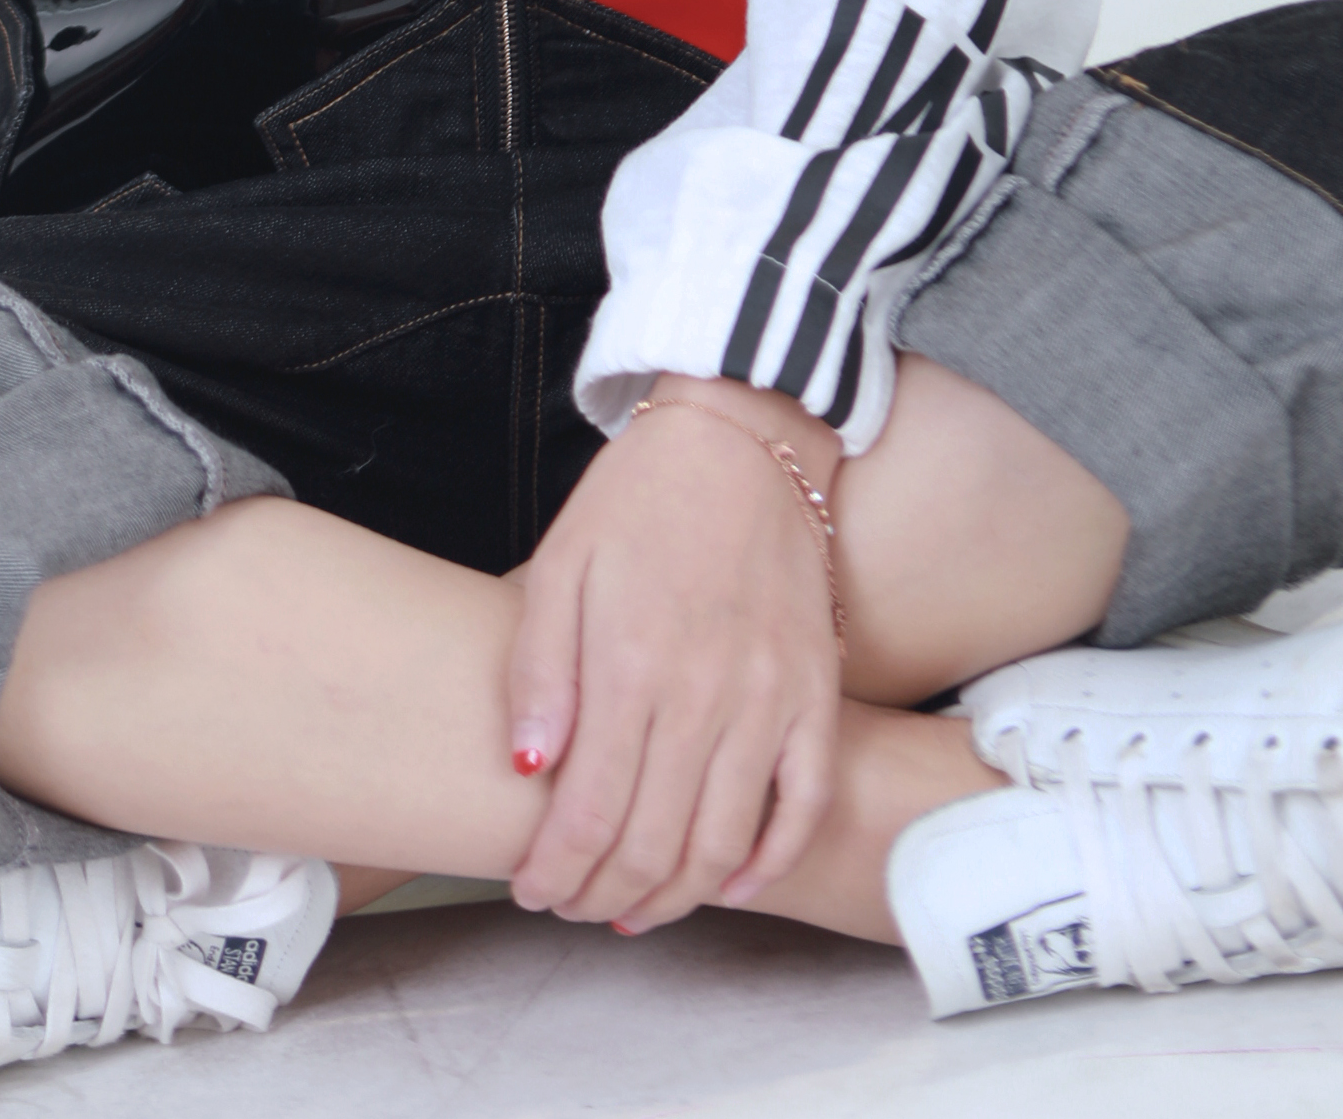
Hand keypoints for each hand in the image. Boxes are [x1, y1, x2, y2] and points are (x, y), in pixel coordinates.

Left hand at [503, 376, 843, 932]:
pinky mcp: (817, 693)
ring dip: (675, 895)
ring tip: (634, 908)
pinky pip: (803, 804)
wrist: (742, 435)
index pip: (588, 812)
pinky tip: (728, 882)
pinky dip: (769, 861)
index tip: (531, 888)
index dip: (555, 869)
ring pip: (724, 842)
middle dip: (603, 895)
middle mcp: (705, 694)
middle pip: (652, 843)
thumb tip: (525, 769)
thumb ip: (538, 669)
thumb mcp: (561, 564)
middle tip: (572, 905)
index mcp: (631, 663)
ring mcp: (771, 698)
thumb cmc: (639, 499)